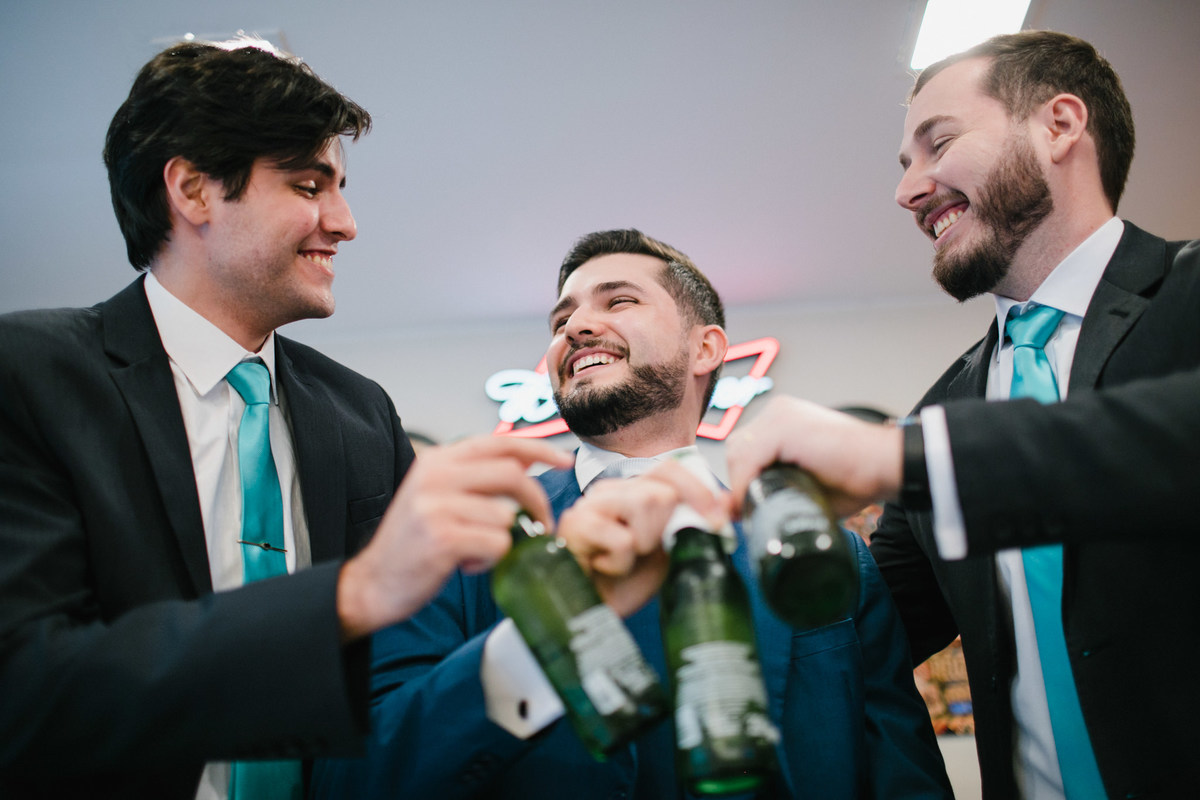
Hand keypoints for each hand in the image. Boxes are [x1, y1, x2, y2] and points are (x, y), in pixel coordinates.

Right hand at [337, 436, 572, 640]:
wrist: (372, 583)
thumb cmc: (413, 543)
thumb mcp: (438, 495)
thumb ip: (477, 476)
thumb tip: (528, 459)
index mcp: (437, 461)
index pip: (499, 442)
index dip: (539, 448)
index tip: (566, 460)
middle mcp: (435, 476)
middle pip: (513, 475)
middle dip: (537, 503)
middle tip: (541, 525)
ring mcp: (436, 506)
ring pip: (506, 516)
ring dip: (503, 540)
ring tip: (476, 551)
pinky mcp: (442, 538)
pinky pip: (497, 543)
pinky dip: (492, 559)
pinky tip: (467, 564)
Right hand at [557, 460, 730, 616]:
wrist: (586, 613)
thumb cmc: (623, 582)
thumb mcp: (667, 551)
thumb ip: (692, 525)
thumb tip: (728, 501)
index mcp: (632, 491)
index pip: (670, 469)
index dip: (699, 490)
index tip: (718, 521)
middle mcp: (610, 491)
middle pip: (661, 490)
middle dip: (664, 529)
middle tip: (644, 552)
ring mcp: (590, 504)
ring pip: (644, 503)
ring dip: (643, 544)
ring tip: (623, 560)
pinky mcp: (575, 525)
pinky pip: (622, 539)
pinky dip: (621, 563)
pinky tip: (604, 568)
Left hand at [726, 396, 902, 518]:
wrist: (887, 464)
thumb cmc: (855, 477)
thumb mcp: (805, 485)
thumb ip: (773, 492)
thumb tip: (736, 513)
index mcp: (783, 420)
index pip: (744, 449)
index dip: (741, 480)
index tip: (743, 507)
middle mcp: (778, 411)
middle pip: (736, 449)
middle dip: (740, 482)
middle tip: (751, 508)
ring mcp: (780, 415)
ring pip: (738, 454)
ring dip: (743, 485)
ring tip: (758, 507)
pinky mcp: (784, 427)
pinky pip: (749, 459)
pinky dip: (747, 484)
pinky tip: (757, 501)